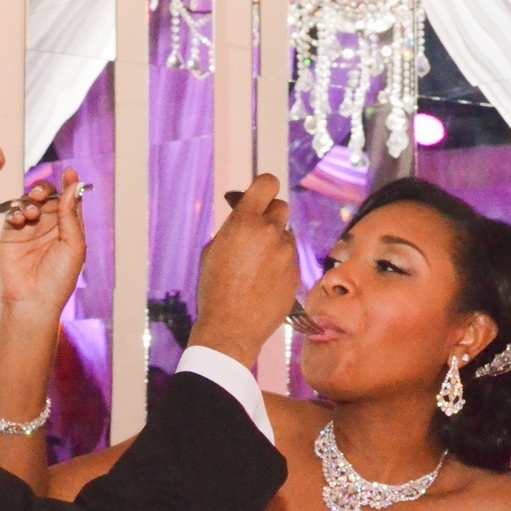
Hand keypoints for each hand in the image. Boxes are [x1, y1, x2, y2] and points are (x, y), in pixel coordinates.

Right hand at [0, 168, 86, 321]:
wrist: (32, 300)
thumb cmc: (58, 278)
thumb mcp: (73, 246)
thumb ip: (70, 216)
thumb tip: (72, 187)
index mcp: (68, 229)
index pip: (69, 201)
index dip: (70, 185)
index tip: (70, 172)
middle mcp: (49, 226)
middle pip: (47, 197)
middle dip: (44, 190)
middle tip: (41, 194)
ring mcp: (29, 229)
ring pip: (29, 202)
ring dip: (30, 201)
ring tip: (32, 213)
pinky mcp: (11, 235)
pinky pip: (13, 214)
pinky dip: (16, 212)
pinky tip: (21, 221)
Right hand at [189, 174, 297, 366]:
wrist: (231, 327)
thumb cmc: (214, 288)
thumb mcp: (213, 250)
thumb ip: (233, 227)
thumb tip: (244, 213)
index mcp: (244, 222)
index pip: (267, 183)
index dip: (264, 187)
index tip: (258, 196)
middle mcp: (269, 232)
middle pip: (281, 206)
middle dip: (269, 215)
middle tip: (255, 231)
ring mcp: (287, 253)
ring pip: (286, 235)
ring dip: (274, 242)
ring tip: (255, 266)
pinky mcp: (296, 271)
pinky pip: (290, 257)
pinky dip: (280, 263)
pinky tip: (264, 281)